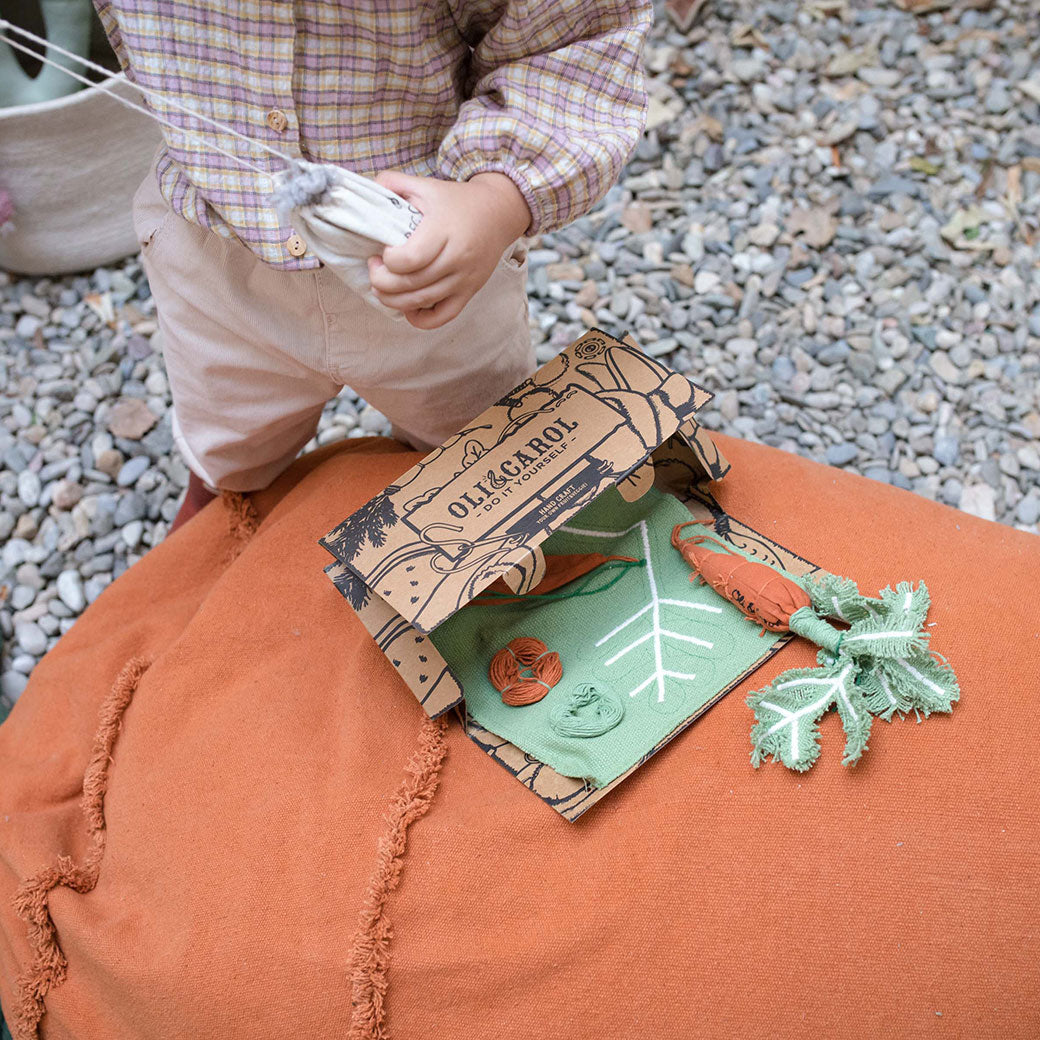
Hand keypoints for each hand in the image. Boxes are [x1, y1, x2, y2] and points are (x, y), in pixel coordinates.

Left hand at [367, 171, 530, 329]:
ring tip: (382, 287)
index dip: (387, 261)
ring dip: (393, 301)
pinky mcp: (469, 292)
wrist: (498, 213)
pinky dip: (421, 319)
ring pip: (422, 302)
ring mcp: (464, 279)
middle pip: (411, 284)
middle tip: (375, 270)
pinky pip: (443, 316)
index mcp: (443, 230)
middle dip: (382, 282)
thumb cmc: (457, 201)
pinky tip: (408, 307)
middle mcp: (456, 258)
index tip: (382, 252)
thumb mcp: (426, 186)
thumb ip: (394, 183)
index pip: (410, 259)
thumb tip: (367, 190)